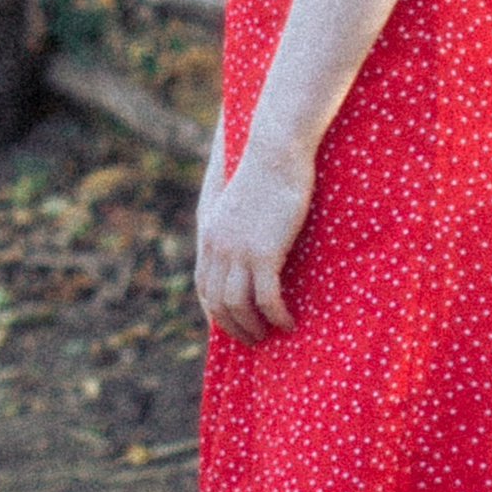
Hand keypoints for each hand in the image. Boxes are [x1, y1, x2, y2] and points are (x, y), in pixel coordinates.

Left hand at [196, 138, 311, 344]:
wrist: (275, 152)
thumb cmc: (265, 173)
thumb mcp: (239, 204)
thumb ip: (234, 227)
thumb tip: (244, 247)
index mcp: (210, 235)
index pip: (203, 284)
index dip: (214, 310)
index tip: (230, 324)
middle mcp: (218, 247)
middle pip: (217, 301)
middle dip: (234, 326)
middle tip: (252, 339)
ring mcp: (240, 251)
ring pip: (239, 305)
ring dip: (254, 327)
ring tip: (269, 335)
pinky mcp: (265, 252)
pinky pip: (267, 298)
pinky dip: (276, 315)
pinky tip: (288, 322)